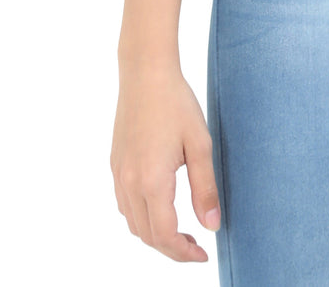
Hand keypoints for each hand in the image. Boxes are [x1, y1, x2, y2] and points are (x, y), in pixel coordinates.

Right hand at [111, 63, 220, 261]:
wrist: (145, 73)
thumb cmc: (176, 104)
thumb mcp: (200, 145)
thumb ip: (205, 189)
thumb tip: (212, 226)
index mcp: (152, 182)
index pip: (165, 236)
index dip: (184, 253)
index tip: (203, 254)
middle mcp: (129, 183)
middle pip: (147, 235)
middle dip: (171, 248)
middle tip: (197, 246)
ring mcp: (118, 174)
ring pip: (133, 223)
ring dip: (155, 235)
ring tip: (182, 230)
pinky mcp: (115, 164)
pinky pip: (124, 205)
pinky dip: (142, 217)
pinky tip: (161, 206)